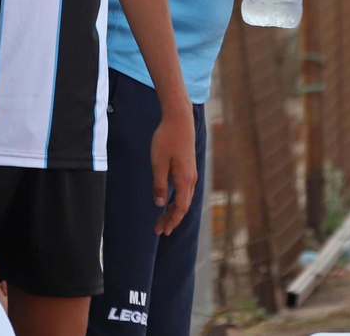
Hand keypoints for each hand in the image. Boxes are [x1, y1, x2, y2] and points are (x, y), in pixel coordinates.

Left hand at [150, 109, 196, 234]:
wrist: (179, 120)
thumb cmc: (167, 139)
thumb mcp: (158, 162)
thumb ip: (159, 184)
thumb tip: (159, 204)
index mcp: (184, 179)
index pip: (180, 208)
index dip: (171, 221)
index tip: (162, 231)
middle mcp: (191, 179)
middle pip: (183, 206)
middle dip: (171, 219)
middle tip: (158, 230)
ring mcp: (191, 174)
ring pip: (184, 199)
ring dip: (173, 210)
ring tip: (162, 219)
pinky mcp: (188, 168)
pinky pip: (184, 191)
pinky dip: (176, 200)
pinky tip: (168, 202)